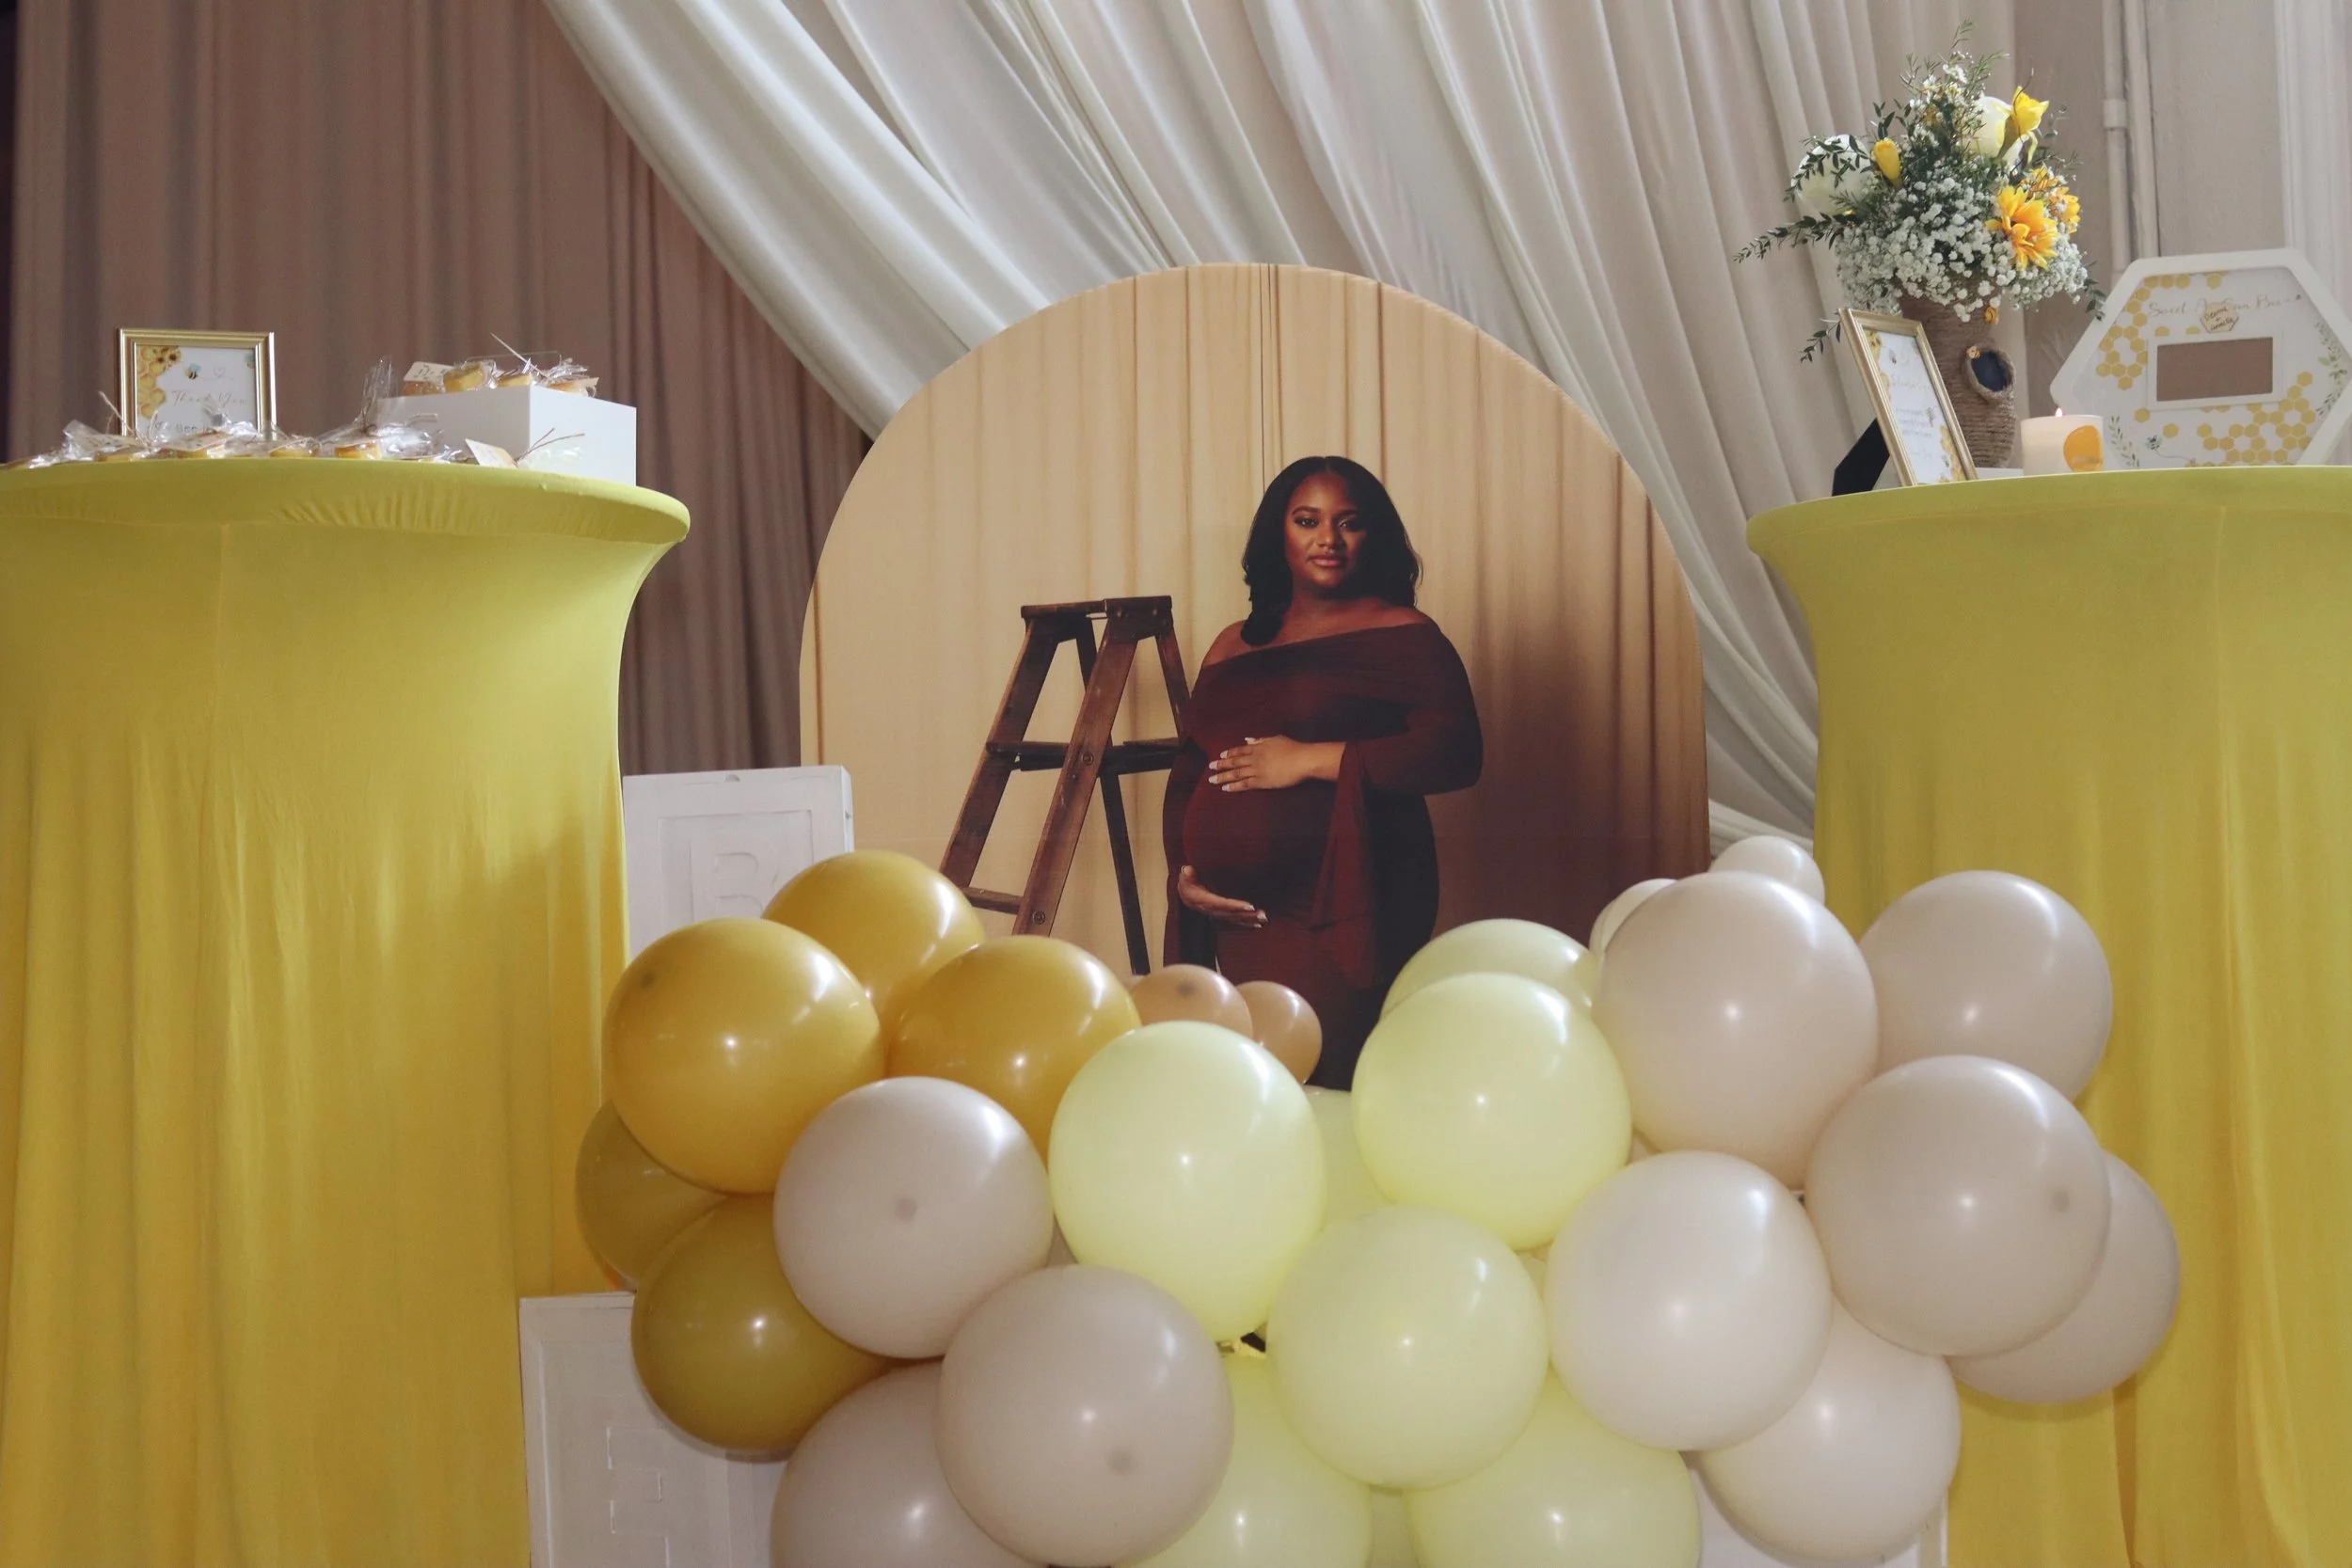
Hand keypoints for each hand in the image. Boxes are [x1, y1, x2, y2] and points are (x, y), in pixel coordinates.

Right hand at [1177, 865, 1266, 928]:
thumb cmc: (1188, 882)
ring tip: (1264, 918)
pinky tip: (1258, 924)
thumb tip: (1187, 870)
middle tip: (1262, 914)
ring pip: (1235, 918)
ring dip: (1250, 919)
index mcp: (1203, 901)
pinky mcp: (1223, 915)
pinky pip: (1235, 920)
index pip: (1221, 905)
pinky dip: (1247, 923)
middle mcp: (1211, 910)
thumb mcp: (1185, 877)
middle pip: (1231, 914)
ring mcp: (1218, 914)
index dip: (1235, 906)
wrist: (1186, 894)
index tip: (1249, 906)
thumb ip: (1187, 875)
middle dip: (1247, 915)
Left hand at [1207, 736, 1341, 791]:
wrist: (1302, 760)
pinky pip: (1245, 784)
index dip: (1229, 753)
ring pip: (1236, 773)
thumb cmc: (1293, 748)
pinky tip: (1225, 788)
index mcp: (1258, 747)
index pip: (1239, 750)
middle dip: (1221, 765)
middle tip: (1210, 768)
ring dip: (1223, 776)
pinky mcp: (1262, 781)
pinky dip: (1234, 786)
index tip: (1220, 756)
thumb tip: (1248, 740)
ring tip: (1212, 779)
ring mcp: (1257, 770)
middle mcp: (1254, 758)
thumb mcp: (1275, 739)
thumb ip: (1261, 740)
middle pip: (1234, 762)